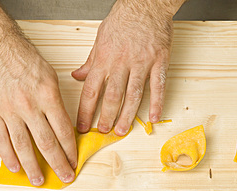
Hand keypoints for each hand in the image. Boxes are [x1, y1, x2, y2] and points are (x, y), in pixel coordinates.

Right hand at [0, 39, 76, 185]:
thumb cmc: (28, 62)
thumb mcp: (52, 78)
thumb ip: (57, 105)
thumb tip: (64, 131)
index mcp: (48, 96)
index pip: (63, 131)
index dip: (70, 150)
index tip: (74, 162)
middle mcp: (29, 105)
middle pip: (46, 142)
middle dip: (58, 163)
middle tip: (65, 177)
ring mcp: (9, 110)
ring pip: (23, 145)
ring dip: (33, 166)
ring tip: (39, 180)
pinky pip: (0, 139)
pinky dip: (8, 156)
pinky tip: (15, 167)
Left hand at [72, 0, 182, 135]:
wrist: (145, 4)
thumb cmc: (122, 20)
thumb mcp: (100, 39)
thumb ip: (90, 61)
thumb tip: (77, 76)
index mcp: (104, 58)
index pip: (90, 90)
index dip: (85, 111)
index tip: (82, 126)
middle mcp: (121, 63)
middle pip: (111, 96)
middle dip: (106, 117)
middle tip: (103, 132)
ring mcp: (141, 63)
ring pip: (133, 94)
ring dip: (127, 115)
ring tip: (122, 130)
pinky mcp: (159, 61)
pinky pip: (158, 86)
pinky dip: (156, 103)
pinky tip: (153, 117)